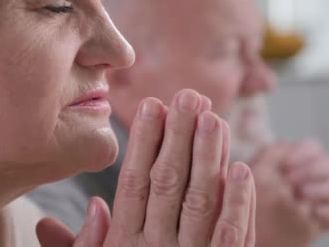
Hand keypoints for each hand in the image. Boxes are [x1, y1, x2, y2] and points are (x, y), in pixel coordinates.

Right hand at [36, 89, 255, 245]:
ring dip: (209, 157)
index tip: (154, 107)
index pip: (134, 184)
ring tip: (214, 117)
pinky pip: (231, 238)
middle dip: (180, 136)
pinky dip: (238, 205)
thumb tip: (92, 205)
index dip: (145, 143)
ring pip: (202, 201)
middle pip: (169, 183)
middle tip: (189, 96)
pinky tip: (242, 170)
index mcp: (123, 246)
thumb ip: (86, 246)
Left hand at [249, 144, 318, 246]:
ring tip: (301, 195)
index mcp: (294, 163)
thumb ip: (271, 152)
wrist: (246, 229)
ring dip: (323, 188)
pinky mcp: (321, 222)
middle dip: (312, 170)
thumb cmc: (247, 197)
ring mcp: (318, 200)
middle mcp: (310, 179)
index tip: (286, 165)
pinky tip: (312, 212)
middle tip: (290, 181)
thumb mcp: (255, 171)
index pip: (313, 147)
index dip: (304, 152)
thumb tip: (290, 145)